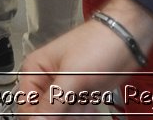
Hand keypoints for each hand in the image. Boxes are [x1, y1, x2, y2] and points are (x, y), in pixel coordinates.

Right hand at [18, 0, 152, 115]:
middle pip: (45, 112)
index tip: (55, 117)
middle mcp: (48, 79)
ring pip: (61, 115)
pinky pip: (75, 113)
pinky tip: (90, 104)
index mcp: (36, 69)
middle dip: (61, 114)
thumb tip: (35, 119)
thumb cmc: (99, 43)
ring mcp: (65, 87)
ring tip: (85, 103)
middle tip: (75, 106)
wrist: (126, 41)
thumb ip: (52, 101)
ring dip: (74, 115)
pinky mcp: (80, 93)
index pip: (26, 104)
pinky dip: (83, 114)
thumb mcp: (72, 76)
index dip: (39, 116)